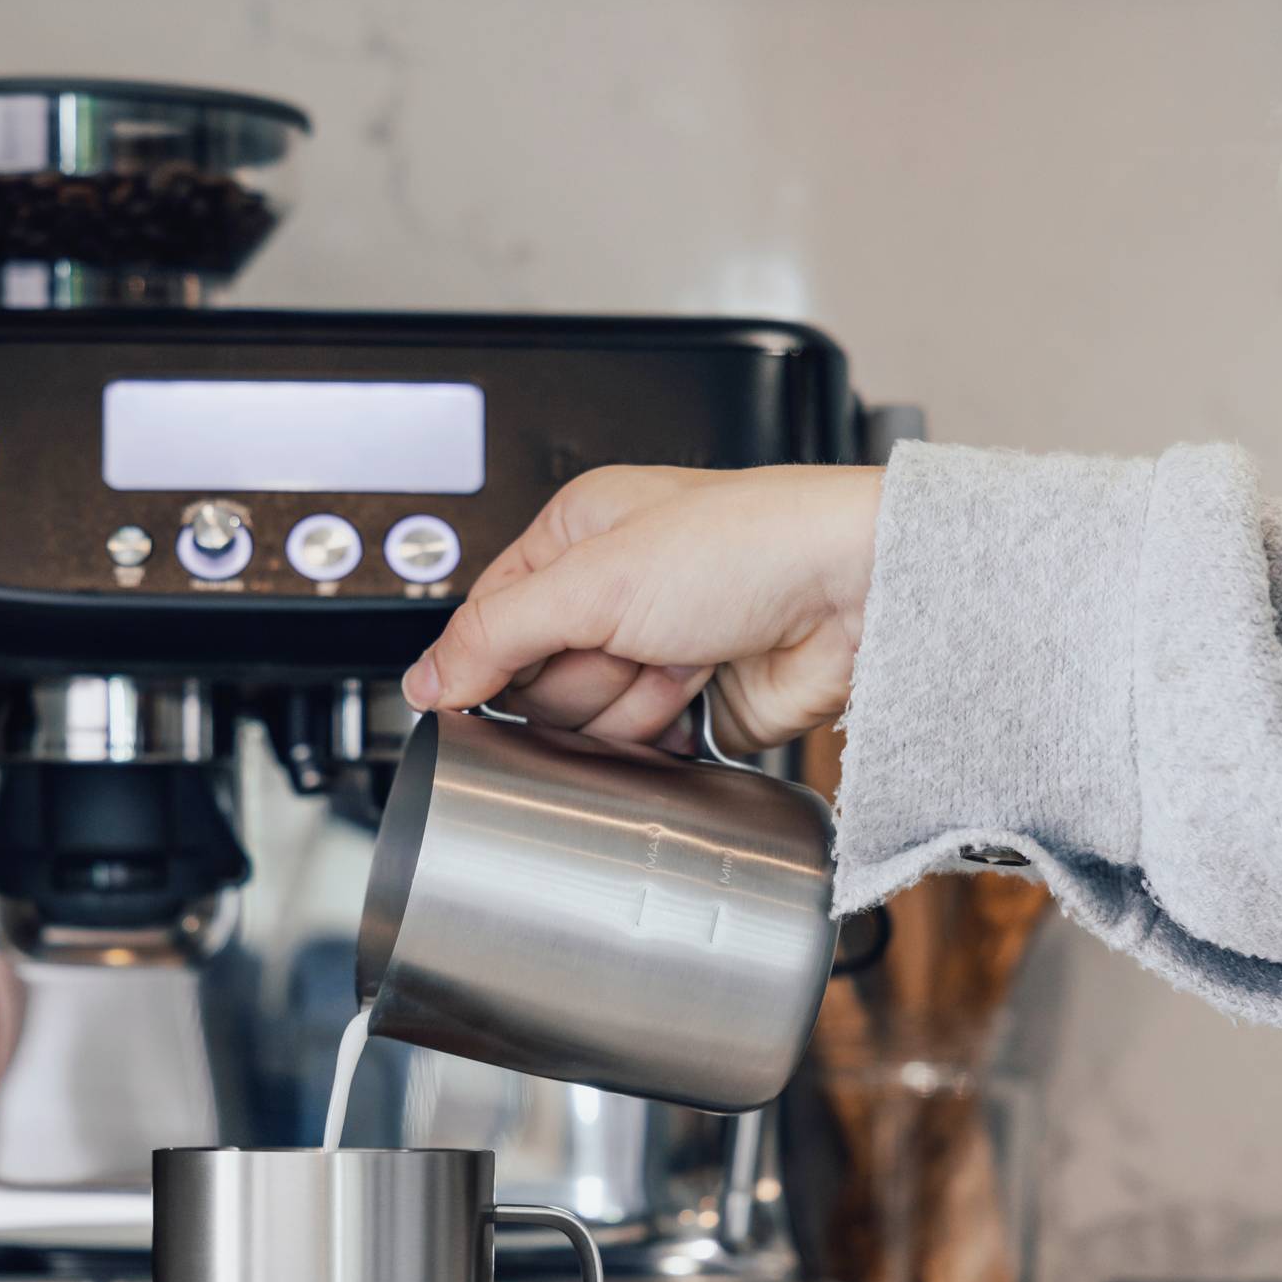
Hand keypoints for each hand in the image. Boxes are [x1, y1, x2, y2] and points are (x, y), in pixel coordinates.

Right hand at [399, 464, 883, 751]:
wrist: (855, 593)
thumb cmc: (752, 545)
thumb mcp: (594, 579)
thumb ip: (493, 634)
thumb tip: (426, 679)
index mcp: (581, 533)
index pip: (492, 614)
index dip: (490, 656)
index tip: (490, 683)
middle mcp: (617, 589)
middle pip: (537, 677)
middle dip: (577, 679)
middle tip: (625, 647)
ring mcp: (657, 647)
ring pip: (586, 720)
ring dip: (624, 707)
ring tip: (676, 664)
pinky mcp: (697, 702)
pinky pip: (641, 748)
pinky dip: (659, 738)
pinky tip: (691, 703)